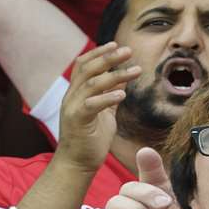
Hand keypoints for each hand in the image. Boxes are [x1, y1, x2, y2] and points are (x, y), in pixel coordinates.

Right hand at [53, 44, 138, 170]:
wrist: (77, 164)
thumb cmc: (91, 138)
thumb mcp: (104, 112)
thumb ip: (110, 95)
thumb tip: (122, 79)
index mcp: (77, 93)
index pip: (83, 65)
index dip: (98, 53)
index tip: (116, 44)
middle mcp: (72, 97)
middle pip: (87, 69)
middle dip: (109, 57)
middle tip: (129, 50)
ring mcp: (73, 108)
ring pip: (92, 84)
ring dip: (115, 75)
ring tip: (136, 70)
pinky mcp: (77, 121)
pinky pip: (91, 105)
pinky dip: (107, 97)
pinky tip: (123, 94)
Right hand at [91, 146, 201, 208]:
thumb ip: (180, 194)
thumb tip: (179, 174)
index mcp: (157, 198)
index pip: (149, 175)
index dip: (147, 164)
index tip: (146, 154)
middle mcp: (137, 206)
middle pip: (129, 186)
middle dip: (145, 191)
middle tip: (163, 204)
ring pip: (116, 201)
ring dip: (134, 208)